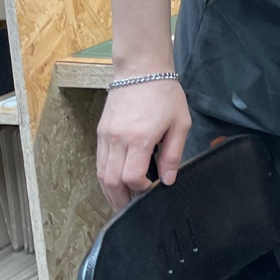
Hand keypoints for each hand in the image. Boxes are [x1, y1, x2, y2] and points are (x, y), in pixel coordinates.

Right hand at [96, 78, 191, 210]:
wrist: (141, 70)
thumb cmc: (165, 94)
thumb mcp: (180, 123)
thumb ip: (173, 154)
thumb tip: (168, 180)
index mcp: (139, 138)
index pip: (131, 177)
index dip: (139, 190)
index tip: (151, 189)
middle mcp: (117, 139)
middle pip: (111, 181)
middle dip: (120, 199)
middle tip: (130, 210)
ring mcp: (105, 136)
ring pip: (101, 173)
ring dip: (109, 191)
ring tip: (121, 202)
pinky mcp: (100, 132)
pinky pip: (99, 161)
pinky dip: (105, 176)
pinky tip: (115, 182)